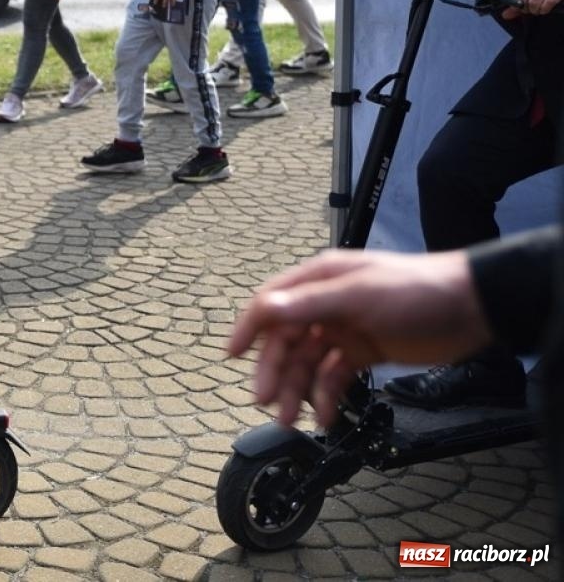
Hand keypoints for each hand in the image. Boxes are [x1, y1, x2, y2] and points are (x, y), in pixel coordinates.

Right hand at [227, 248, 489, 426]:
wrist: (472, 308)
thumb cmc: (415, 291)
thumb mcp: (361, 294)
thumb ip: (311, 304)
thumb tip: (265, 310)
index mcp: (318, 281)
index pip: (271, 304)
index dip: (249, 328)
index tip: (231, 356)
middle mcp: (324, 305)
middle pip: (286, 341)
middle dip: (275, 371)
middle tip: (266, 402)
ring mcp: (344, 330)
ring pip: (307, 363)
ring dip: (296, 390)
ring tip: (291, 421)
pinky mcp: (363, 353)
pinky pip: (334, 377)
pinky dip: (326, 397)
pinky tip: (325, 417)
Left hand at [501, 0, 563, 19]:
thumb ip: (519, 4)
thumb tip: (505, 14)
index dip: (515, 5)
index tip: (521, 8)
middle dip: (525, 9)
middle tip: (531, 10)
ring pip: (534, 1)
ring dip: (536, 10)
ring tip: (539, 10)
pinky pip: (548, 2)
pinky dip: (545, 9)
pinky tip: (546, 9)